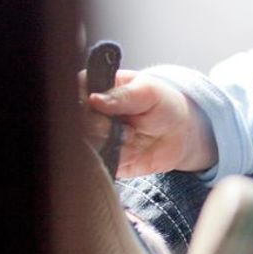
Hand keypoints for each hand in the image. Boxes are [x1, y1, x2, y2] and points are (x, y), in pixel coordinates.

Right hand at [82, 69, 217, 176]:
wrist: (180, 132)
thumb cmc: (162, 104)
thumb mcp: (148, 91)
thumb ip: (123, 96)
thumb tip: (94, 99)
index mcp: (94, 88)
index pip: (72, 94)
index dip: (82, 102)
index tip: (96, 105)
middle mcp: (88, 114)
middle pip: (75, 124)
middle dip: (101, 127)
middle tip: (127, 127)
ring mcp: (93, 138)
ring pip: (85, 146)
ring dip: (113, 144)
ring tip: (133, 136)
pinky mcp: (102, 160)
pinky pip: (99, 165)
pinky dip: (118, 159)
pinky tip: (132, 151)